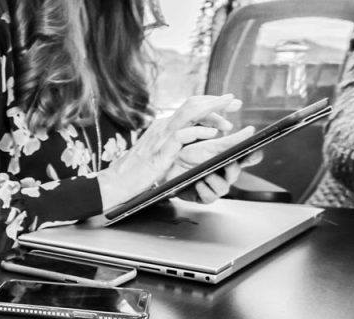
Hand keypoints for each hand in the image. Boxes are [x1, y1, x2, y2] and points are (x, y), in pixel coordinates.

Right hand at [99, 95, 242, 208]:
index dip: (211, 103)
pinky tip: (213, 135)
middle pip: (193, 104)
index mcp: (164, 125)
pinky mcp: (161, 150)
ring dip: (213, 111)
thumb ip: (177, 143)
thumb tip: (200, 137)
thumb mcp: (161, 153)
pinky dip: (200, 132)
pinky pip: (182, 134)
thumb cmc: (138, 172)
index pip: (191, 106)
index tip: (229, 103)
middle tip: (235, 102)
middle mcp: (163, 125)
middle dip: (217, 102)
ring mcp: (162, 135)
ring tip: (229, 116)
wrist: (117, 182)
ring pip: (190, 112)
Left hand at [171, 127, 263, 202]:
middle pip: (236, 174)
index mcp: (229, 159)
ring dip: (215, 180)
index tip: (253, 153)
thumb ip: (231, 141)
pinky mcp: (203, 196)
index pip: (248, 159)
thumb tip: (251, 131)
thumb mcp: (210, 145)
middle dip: (231, 169)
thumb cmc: (189, 154)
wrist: (169, 164)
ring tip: (206, 173)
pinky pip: (210, 197)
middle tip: (226, 163)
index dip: (253, 156)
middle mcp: (224, 173)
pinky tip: (199, 182)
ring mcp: (214, 185)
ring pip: (224, 188)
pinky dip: (204, 189)